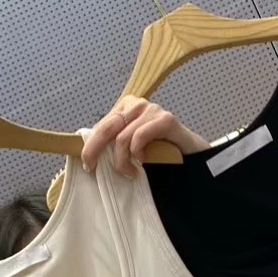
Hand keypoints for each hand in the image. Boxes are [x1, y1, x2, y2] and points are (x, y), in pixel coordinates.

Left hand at [81, 97, 208, 176]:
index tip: (87, 164)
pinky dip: (137, 152)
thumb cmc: (159, 152)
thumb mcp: (131, 147)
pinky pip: (139, 137)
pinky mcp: (166, 120)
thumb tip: (89, 154)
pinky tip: (143, 161)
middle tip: (93, 169)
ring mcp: (152, 110)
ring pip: (122, 138)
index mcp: (126, 107)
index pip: (101, 125)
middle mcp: (137, 104)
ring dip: (122, 160)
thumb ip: (114, 144)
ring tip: (130, 172)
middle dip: (94, 150)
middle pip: (106, 128)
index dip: (90, 146)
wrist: (190, 155)